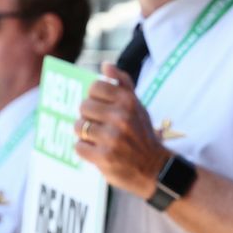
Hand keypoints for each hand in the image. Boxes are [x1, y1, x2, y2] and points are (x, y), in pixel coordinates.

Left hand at [76, 64, 167, 198]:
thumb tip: (105, 65)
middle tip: (99, 125)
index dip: (94, 97)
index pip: (94, 87)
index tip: (101, 106)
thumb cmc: (142, 133)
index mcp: (128, 101)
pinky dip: (85, 149)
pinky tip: (97, 150)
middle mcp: (120, 118)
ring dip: (84, 133)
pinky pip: (78, 146)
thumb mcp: (137, 105)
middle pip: (83, 106)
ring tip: (97, 138)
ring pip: (78, 126)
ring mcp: (111, 138)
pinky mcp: (103, 157)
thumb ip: (122, 83)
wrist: (154, 168)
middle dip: (88, 116)